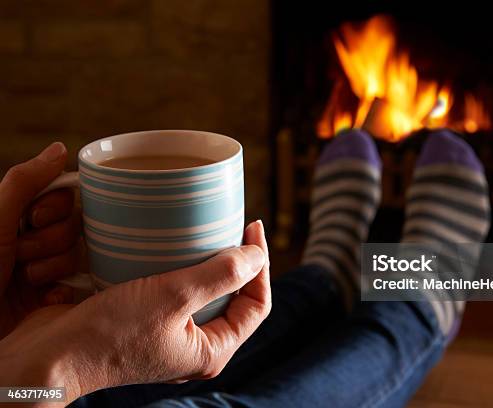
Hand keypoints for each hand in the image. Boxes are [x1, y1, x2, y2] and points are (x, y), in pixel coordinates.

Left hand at [0, 142, 80, 338]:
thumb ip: (25, 183)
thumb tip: (60, 148)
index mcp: (17, 218)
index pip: (62, 198)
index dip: (55, 208)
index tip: (33, 219)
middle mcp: (32, 240)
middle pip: (75, 226)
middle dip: (49, 242)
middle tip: (20, 255)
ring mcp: (44, 270)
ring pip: (78, 255)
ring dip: (52, 268)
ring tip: (24, 281)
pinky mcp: (53, 298)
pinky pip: (80, 286)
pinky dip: (61, 292)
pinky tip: (41, 299)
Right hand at [0, 220, 270, 403]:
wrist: (51, 356)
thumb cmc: (111, 333)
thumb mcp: (174, 296)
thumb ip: (222, 274)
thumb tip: (258, 254)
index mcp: (213, 349)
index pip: (257, 305)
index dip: (261, 264)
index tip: (252, 226)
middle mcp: (197, 345)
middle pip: (236, 298)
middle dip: (240, 261)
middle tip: (233, 224)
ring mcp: (172, 334)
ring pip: (207, 293)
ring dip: (211, 261)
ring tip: (209, 229)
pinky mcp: (149, 321)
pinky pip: (178, 291)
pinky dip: (182, 267)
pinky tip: (174, 245)